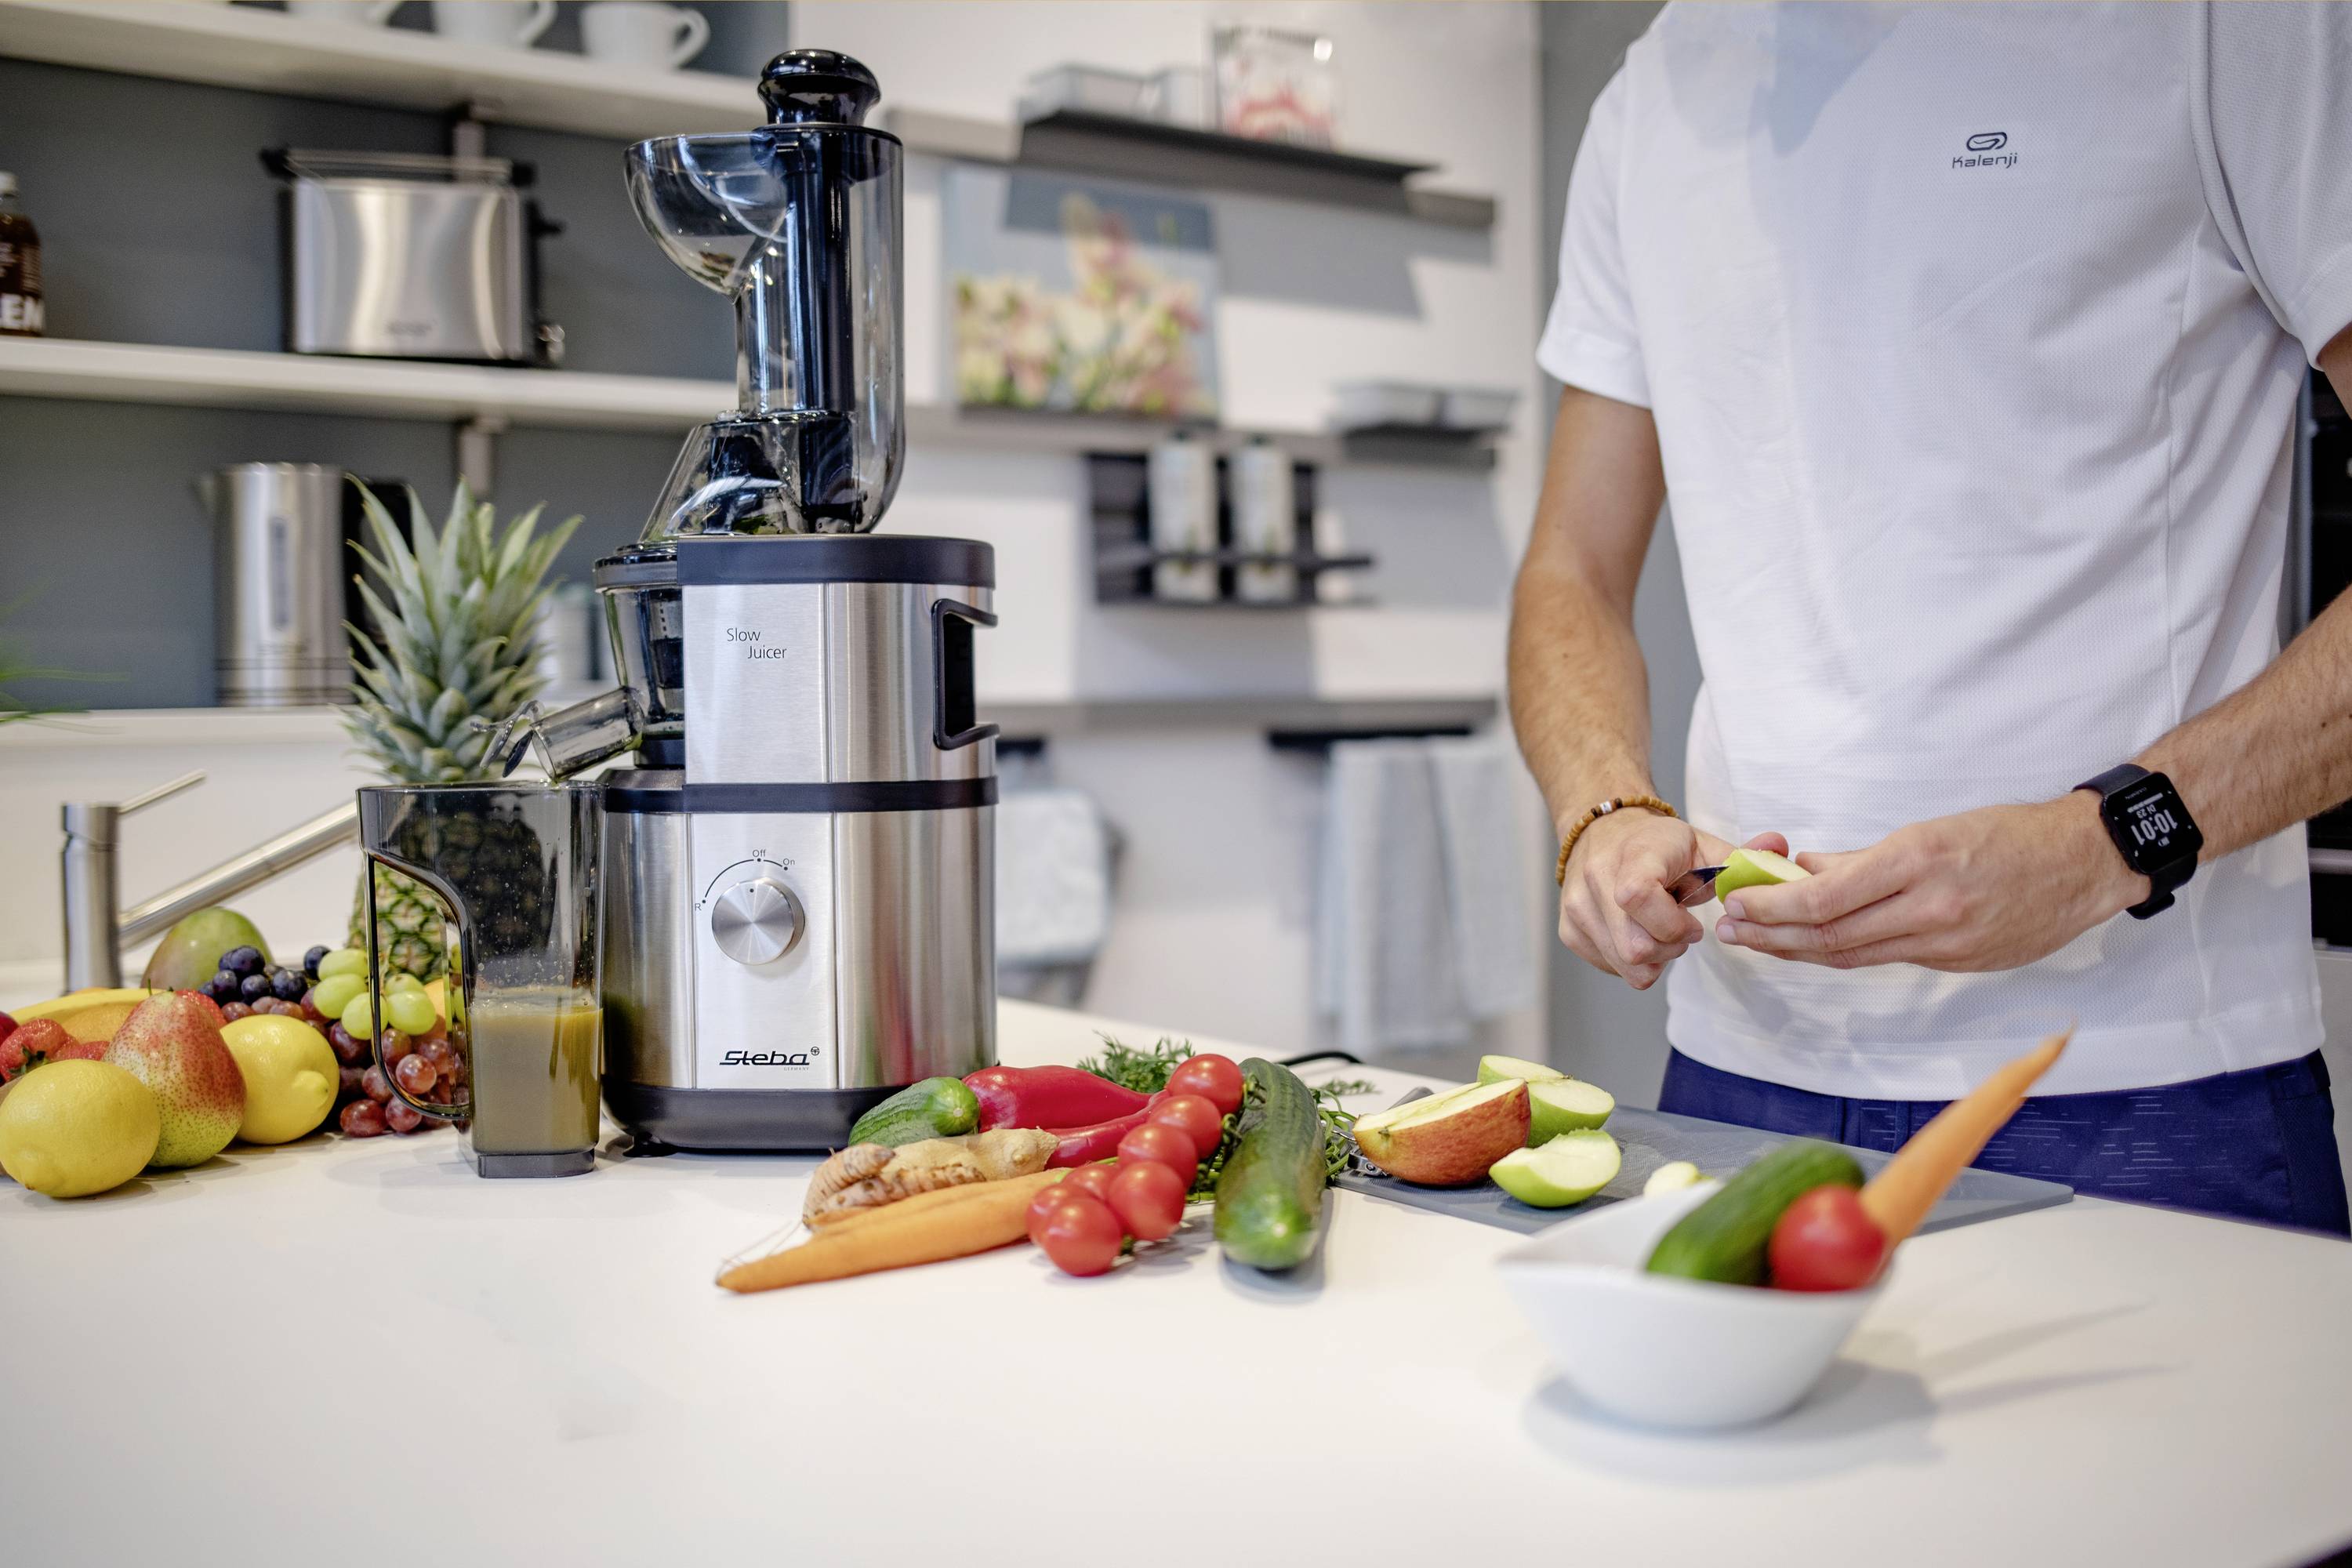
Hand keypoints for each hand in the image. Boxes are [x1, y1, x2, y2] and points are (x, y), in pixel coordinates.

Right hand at [1558, 810, 1789, 990]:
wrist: (1604, 831)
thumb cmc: (1659, 844)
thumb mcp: (1701, 844)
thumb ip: (1741, 856)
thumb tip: (1779, 849)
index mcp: (1632, 856)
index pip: (1636, 897)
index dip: (1672, 923)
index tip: (1691, 921)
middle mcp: (1595, 881)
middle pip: (1635, 948)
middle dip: (1670, 948)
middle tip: (1682, 930)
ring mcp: (1577, 908)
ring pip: (1623, 964)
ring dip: (1654, 957)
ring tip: (1661, 930)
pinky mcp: (1570, 931)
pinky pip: (1610, 967)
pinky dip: (1632, 961)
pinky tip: (1640, 934)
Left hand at [1716, 794, 2145, 971]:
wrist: (2085, 863)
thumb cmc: (2009, 834)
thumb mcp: (1930, 829)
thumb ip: (1863, 858)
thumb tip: (1806, 870)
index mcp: (1917, 862)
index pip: (1825, 900)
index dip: (1772, 909)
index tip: (1738, 904)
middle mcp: (1929, 909)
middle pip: (1830, 938)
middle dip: (1772, 936)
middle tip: (1730, 931)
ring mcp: (1946, 944)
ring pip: (1853, 956)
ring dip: (1798, 951)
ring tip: (1758, 941)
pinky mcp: (1959, 963)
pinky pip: (1888, 959)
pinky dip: (1845, 953)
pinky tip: (1815, 946)